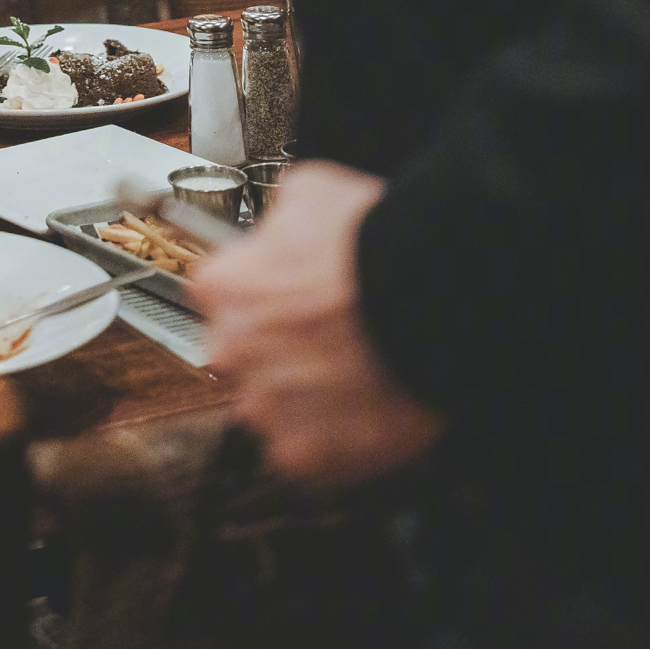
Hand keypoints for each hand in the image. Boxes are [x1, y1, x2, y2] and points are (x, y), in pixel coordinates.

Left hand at [191, 162, 445, 489]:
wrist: (429, 302)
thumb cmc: (371, 244)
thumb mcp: (310, 191)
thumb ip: (279, 218)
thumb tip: (284, 226)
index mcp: (221, 288)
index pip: (220, 297)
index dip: (260, 295)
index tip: (288, 299)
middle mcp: (229, 352)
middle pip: (241, 358)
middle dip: (276, 352)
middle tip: (327, 339)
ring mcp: (266, 410)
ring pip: (273, 410)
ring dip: (303, 400)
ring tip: (352, 377)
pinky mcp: (305, 457)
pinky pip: (310, 455)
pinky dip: (334, 442)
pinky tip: (363, 412)